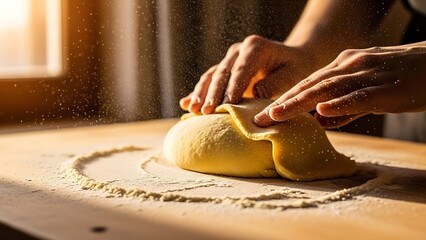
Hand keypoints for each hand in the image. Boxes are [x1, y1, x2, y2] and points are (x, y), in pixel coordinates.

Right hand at [180, 35, 315, 113]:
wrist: (293, 59)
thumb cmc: (295, 68)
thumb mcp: (292, 75)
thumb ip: (274, 84)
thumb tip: (254, 95)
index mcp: (255, 47)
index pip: (240, 70)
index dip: (231, 89)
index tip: (225, 106)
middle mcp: (238, 50)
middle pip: (222, 73)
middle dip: (213, 94)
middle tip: (206, 112)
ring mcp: (229, 59)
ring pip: (211, 76)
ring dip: (201, 94)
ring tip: (193, 111)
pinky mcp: (224, 69)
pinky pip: (209, 80)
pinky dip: (198, 93)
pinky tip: (185, 104)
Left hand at [254, 43, 425, 127]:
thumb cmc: (400, 80)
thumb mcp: (366, 90)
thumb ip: (345, 107)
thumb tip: (321, 121)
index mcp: (343, 66)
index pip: (308, 83)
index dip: (284, 99)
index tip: (263, 114)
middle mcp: (350, 66)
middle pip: (311, 85)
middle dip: (283, 102)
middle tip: (259, 118)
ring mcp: (367, 74)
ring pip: (328, 88)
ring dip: (300, 103)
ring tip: (277, 115)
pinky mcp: (386, 87)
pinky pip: (360, 95)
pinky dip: (340, 104)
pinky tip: (322, 111)